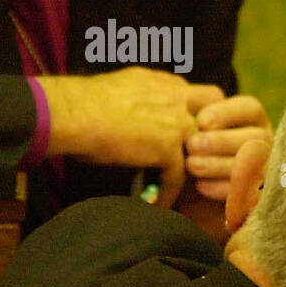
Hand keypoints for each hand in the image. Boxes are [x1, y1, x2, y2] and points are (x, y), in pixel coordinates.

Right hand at [39, 68, 223, 207]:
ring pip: (203, 144)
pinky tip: (157, 205)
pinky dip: (168, 194)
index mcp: (159, 81)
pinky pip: (178, 177)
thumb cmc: (79, 103)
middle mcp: (174, 96)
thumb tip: (126, 117)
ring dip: (196, 165)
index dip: (191, 110)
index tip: (181, 130)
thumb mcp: (116, 91)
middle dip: (212, 125)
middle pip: (213, 104)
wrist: (72, 112)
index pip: (191, 93)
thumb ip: (135, 100)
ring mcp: (175, 121)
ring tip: (182, 186)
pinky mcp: (168, 147)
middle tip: (199, 151)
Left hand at [183, 95, 272, 200]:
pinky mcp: (257, 198)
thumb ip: (192, 116)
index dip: (227, 113)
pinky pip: (249, 194)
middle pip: (255, 137)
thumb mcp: (191, 131)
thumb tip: (185, 105)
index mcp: (252, 121)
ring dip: (219, 164)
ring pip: (253, 166)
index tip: (201, 121)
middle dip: (221, 141)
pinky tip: (200, 185)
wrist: (189, 197)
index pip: (250, 108)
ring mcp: (266, 171)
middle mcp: (265, 144)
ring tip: (191, 165)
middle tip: (192, 145)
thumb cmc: (190, 153)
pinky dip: (223, 189)